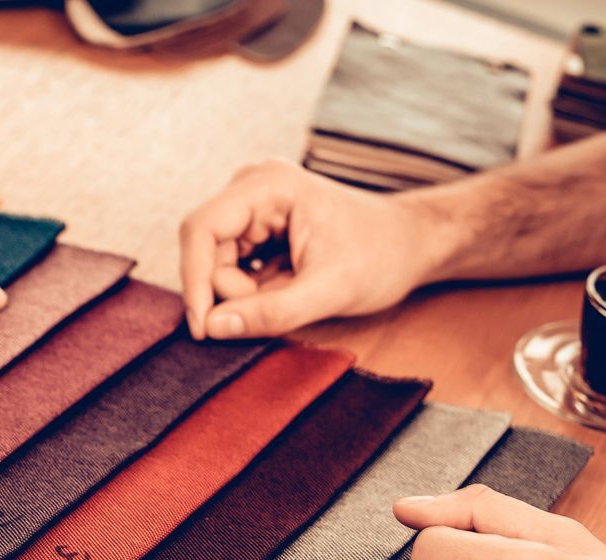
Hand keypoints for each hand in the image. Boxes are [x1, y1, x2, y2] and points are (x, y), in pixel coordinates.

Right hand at [178, 159, 450, 339]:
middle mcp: (252, 189)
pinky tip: (285, 291)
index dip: (194, 280)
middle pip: (205, 250)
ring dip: (241, 295)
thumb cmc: (382, 256)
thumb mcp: (330, 290)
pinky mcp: (257, 230)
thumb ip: (271, 312)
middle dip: (228, 292)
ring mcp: (253, 209)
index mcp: (268, 186)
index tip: (202, 328)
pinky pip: (230, 268)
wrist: (411, 244)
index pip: (201, 229)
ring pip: (215, 264)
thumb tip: (212, 328)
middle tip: (273, 309)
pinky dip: (249, 293)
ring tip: (289, 296)